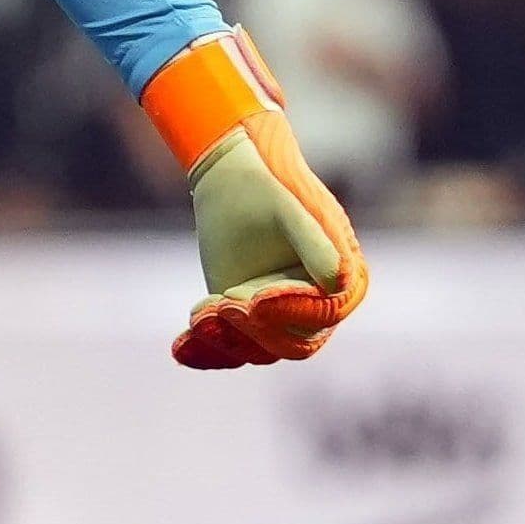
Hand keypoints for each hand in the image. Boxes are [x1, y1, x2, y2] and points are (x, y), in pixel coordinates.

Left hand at [142, 29, 368, 368]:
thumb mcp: (288, 205)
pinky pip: (228, 344)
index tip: (253, 300)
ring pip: (256, 348)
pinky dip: (205, 350)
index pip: (322, 312)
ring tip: (198, 318)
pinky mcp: (244, 317)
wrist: (230, 173)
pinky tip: (180, 350)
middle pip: (292, 342)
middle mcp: (316, 306)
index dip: (289, 311)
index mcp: (343, 278)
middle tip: (221, 305)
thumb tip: (339, 281)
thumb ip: (313, 239)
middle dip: (255, 330)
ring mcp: (279, 316)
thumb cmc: (267, 181)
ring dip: (226, 340)